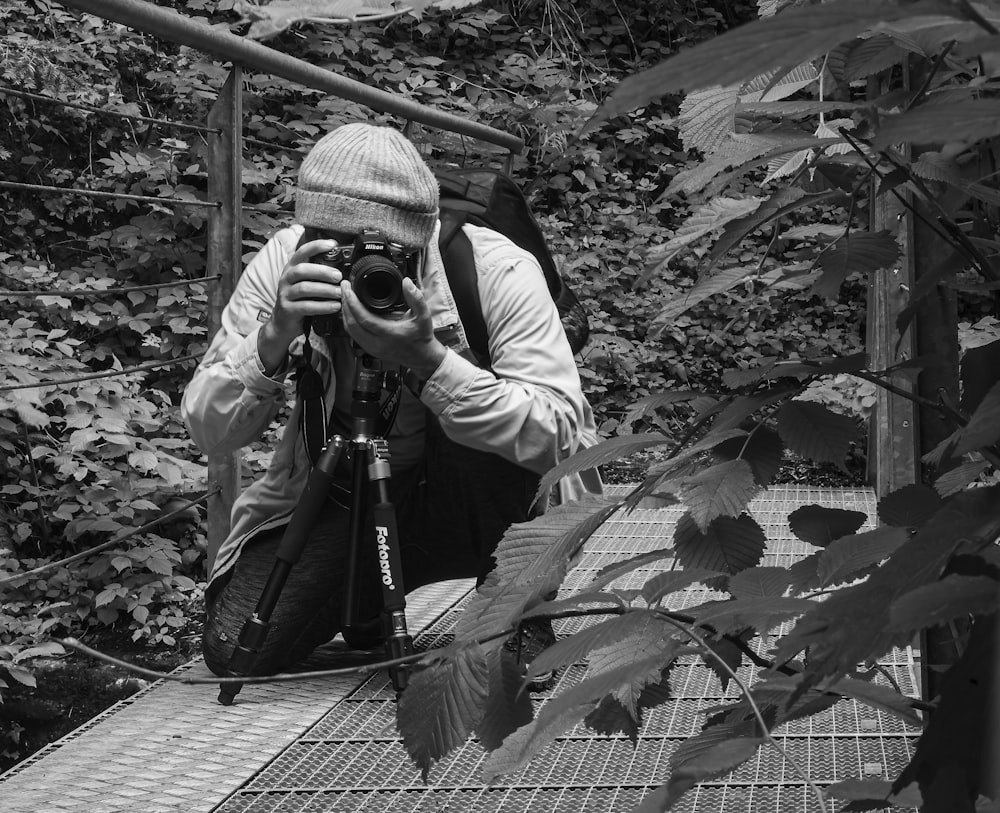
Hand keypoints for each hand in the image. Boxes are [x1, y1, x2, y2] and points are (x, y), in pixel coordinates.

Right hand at [258, 239, 342, 373]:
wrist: (283, 323)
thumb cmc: (299, 300)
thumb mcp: (306, 283)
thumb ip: (317, 275)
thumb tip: (342, 268)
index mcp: (292, 268)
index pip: (302, 252)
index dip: (316, 246)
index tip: (332, 244)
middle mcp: (286, 278)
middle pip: (302, 270)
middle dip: (322, 271)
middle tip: (338, 276)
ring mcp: (285, 294)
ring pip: (304, 288)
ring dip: (325, 290)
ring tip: (340, 293)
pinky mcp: (288, 309)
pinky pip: (306, 306)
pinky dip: (322, 306)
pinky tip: (334, 307)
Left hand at [340, 276, 446, 376]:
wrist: (422, 357)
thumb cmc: (422, 337)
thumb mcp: (424, 316)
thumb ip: (416, 298)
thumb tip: (406, 282)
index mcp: (389, 334)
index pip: (364, 319)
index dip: (353, 303)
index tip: (349, 289)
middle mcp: (378, 343)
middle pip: (351, 324)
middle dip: (345, 304)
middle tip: (344, 288)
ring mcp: (372, 348)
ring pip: (350, 331)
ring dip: (345, 313)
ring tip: (346, 297)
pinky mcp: (370, 350)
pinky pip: (353, 335)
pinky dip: (349, 321)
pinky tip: (350, 311)